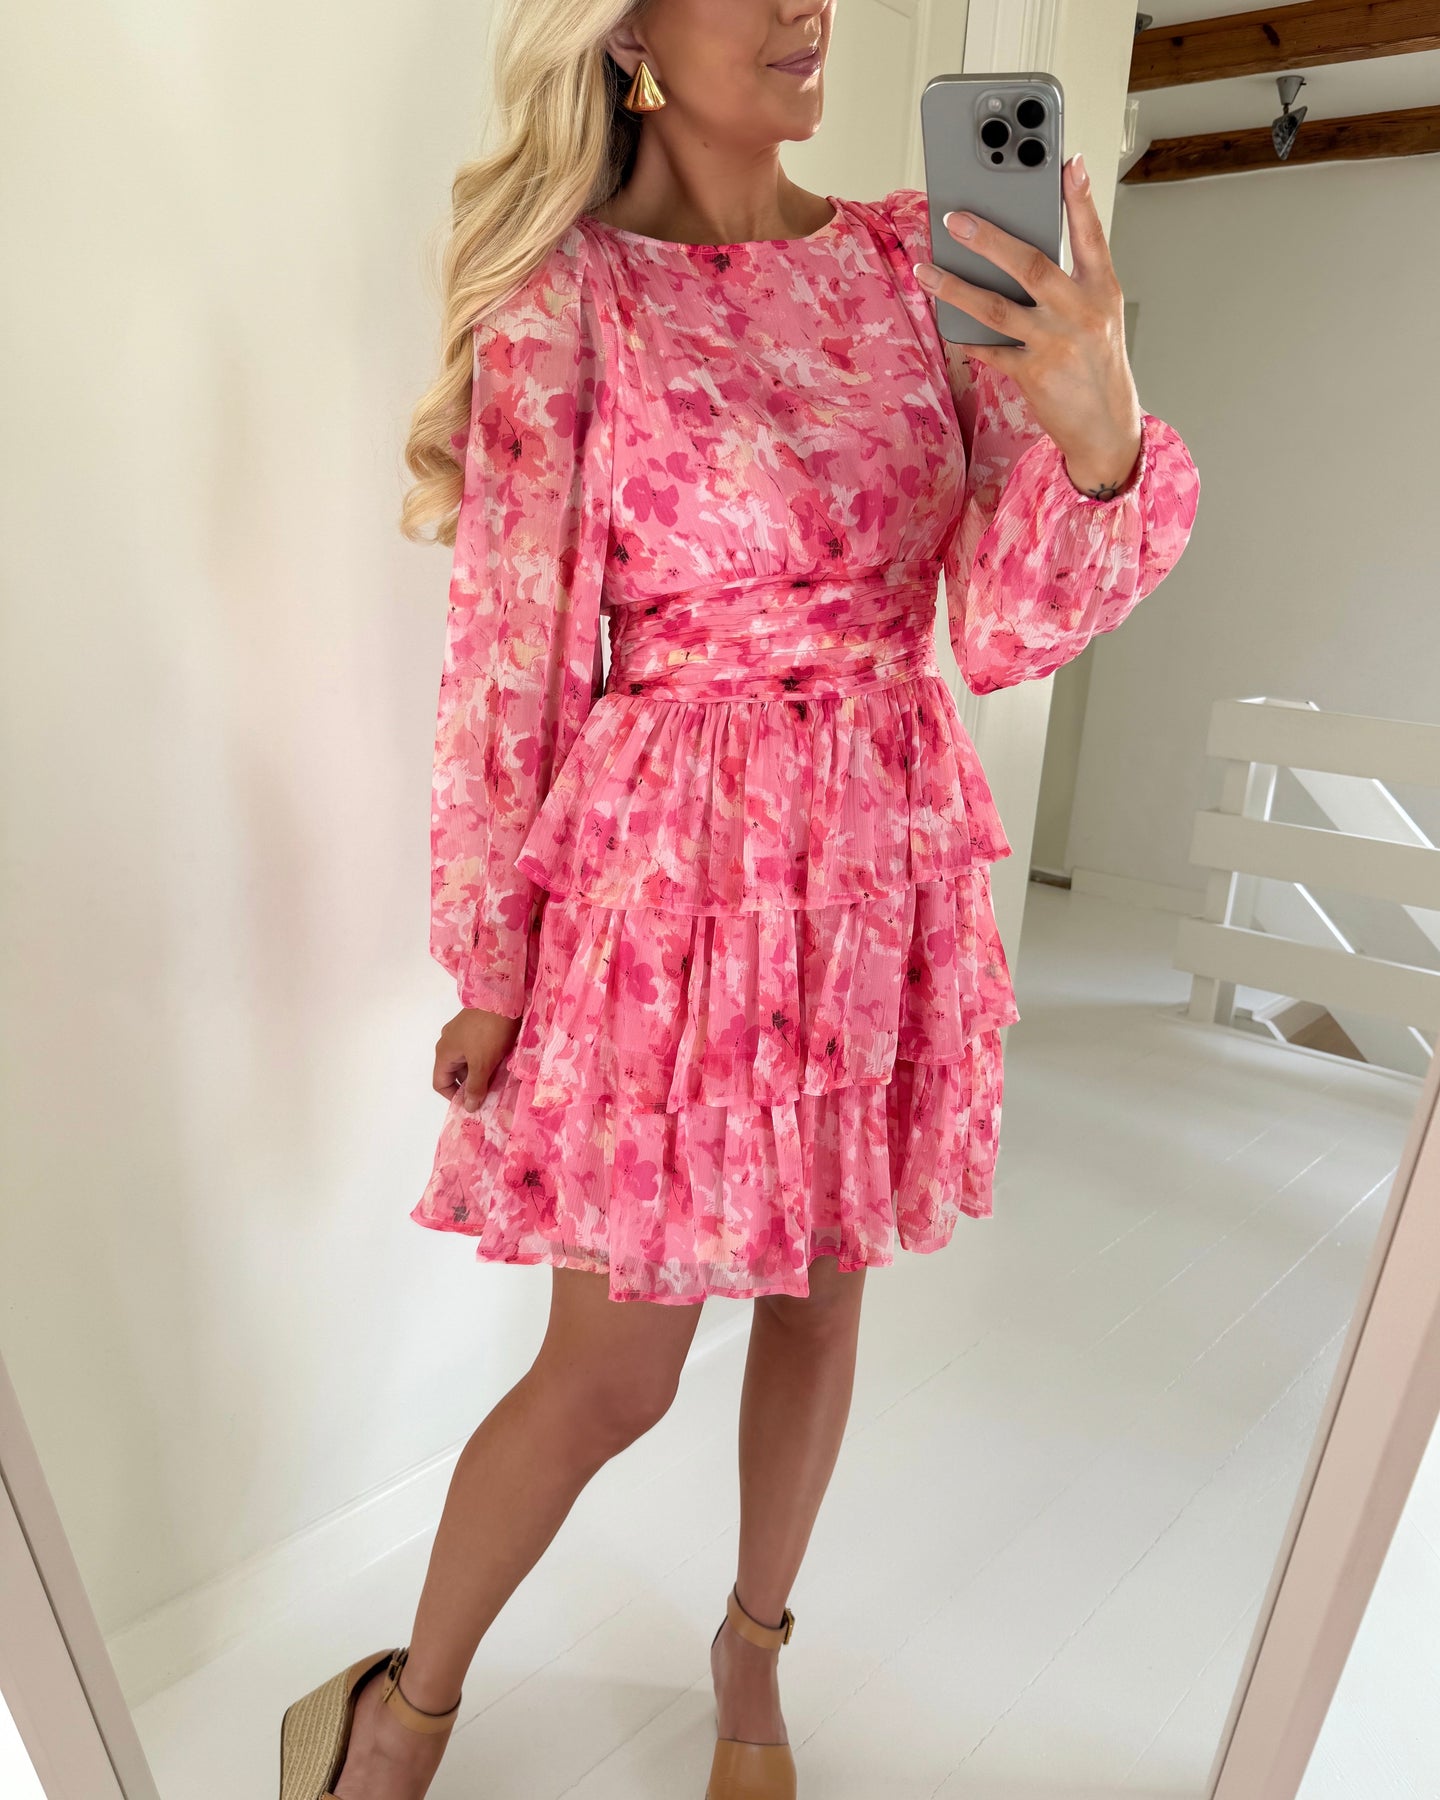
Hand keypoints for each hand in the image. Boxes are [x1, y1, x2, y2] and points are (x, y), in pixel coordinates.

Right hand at [434, 1006, 521, 1111]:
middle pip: (453, 1072)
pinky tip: (498, 1060)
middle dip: (469, 1084)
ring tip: (496, 1077)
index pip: (440, 1083)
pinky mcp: (472, 1025)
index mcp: (444, 1052)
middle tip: (488, 1092)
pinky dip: (482, 1058)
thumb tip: (468, 1107)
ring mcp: (459, 1032)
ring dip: (477, 1071)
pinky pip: (473, 1048)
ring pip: (465, 1060)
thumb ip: (475, 1088)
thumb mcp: (482, 1064)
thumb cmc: (489, 1032)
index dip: (453, 1096)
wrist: (502, 997)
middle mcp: (447, 1042)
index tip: (472, 1102)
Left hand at [912, 152, 1143, 497]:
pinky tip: (948, 324)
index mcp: (1101, 290)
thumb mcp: (1098, 317)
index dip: (1079, 197)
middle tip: (954, 218)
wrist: (1107, 429)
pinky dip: (967, 337)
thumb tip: (1018, 251)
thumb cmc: (1098, 366)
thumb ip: (1070, 282)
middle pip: (1029, 264)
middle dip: (988, 238)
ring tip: (926, 270)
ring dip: (955, 287)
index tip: (1066, 161)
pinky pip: (989, 349)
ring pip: (996, 307)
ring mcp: (1055, 343)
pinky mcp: (1033, 373)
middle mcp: (1080, 312)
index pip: (1090, 235)